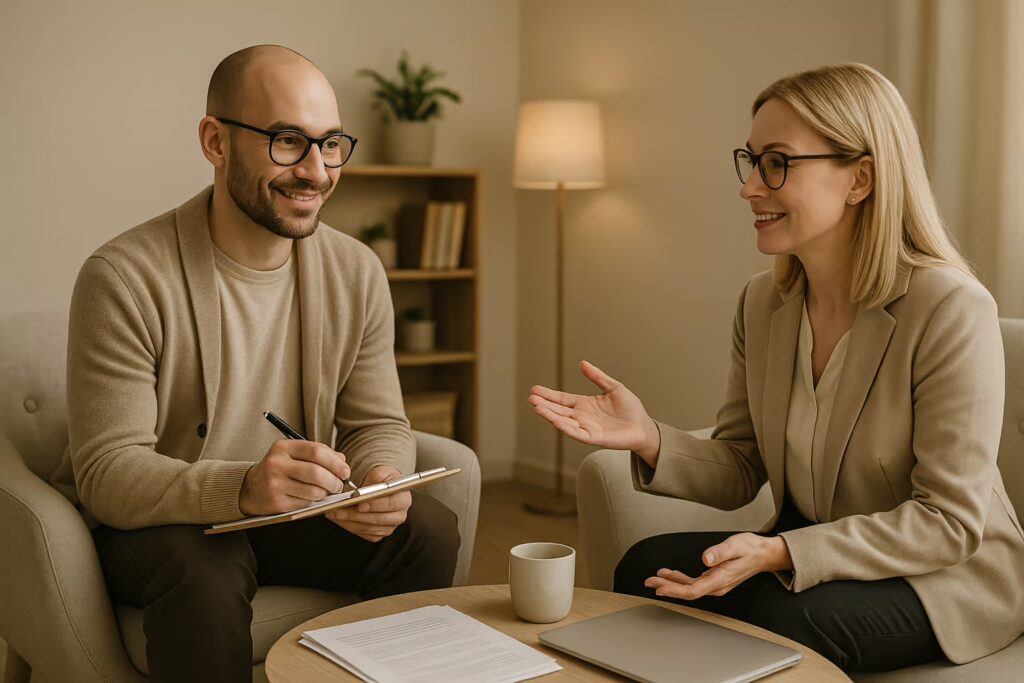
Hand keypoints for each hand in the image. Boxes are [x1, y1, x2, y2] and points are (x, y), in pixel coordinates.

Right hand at [239, 440, 350, 515]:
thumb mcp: (295, 454)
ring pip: (313, 491)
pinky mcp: (276, 502)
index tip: (345, 471)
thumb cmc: (281, 469)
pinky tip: (309, 498)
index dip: (336, 463)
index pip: (317, 451)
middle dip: (334, 481)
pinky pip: (305, 504)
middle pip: (316, 473)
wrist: (251, 488)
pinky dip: (313, 502)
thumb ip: (320, 454)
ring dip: (325, 494)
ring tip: (325, 492)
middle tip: (339, 485)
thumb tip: (342, 461)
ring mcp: (275, 484)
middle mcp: (277, 464)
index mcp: (284, 447)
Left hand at [326, 465, 411, 541]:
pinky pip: (363, 533)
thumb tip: (367, 489)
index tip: (360, 504)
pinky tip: (340, 518)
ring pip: (367, 528)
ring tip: (334, 512)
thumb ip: (378, 476)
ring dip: (349, 521)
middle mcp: (399, 515)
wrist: (379, 488)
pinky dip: (349, 526)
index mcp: (403, 499)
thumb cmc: (381, 480)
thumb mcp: (382, 472)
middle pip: (377, 519)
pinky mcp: (379, 534)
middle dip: (356, 515)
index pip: (392, 504)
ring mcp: (389, 527)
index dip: (376, 505)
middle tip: (339, 509)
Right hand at [528, 360, 660, 463]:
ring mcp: (586, 428)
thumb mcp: (613, 387)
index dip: (549, 395)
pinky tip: (556, 421)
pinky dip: (566, 428)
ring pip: (564, 422)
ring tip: (537, 407)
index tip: (535, 389)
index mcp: (585, 404)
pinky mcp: (594, 438)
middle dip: (545, 405)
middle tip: (531, 398)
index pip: (562, 399)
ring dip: (551, 415)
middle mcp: (582, 416)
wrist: (644, 426)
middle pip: (559, 410)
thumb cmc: (630, 409)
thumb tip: (582, 363)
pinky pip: (577, 433)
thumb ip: (598, 377)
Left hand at [644, 533, 791, 599]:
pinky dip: (680, 579)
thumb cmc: (750, 548)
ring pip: (689, 588)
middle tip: (649, 582)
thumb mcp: (735, 545)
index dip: (675, 590)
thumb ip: (719, 552)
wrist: (763, 554)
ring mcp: (715, 584)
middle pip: (688, 591)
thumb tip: (705, 559)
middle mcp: (717, 585)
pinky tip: (670, 574)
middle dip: (667, 587)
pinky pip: (694, 583)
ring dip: (671, 583)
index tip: (660, 587)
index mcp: (720, 579)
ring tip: (655, 578)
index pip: (694, 590)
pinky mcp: (714, 579)